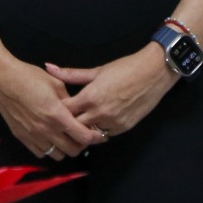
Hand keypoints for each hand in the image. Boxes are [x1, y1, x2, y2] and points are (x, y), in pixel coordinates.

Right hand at [0, 53, 105, 159]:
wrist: (1, 79)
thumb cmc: (28, 76)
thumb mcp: (55, 83)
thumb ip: (69, 100)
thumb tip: (76, 110)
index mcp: (57, 115)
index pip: (83, 136)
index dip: (95, 137)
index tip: (98, 134)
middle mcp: (46, 129)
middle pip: (72, 150)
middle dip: (81, 144)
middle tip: (82, 135)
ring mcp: (33, 136)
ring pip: (57, 155)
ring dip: (65, 148)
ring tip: (65, 137)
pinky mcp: (22, 137)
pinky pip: (41, 153)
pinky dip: (49, 149)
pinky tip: (49, 138)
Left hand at [46, 49, 176, 139]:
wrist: (153, 74)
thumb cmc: (124, 68)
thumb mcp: (96, 70)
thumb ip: (71, 74)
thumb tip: (49, 67)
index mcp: (90, 97)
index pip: (64, 111)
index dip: (56, 111)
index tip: (52, 108)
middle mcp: (100, 113)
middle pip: (74, 127)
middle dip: (66, 124)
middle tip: (61, 121)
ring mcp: (113, 123)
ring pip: (90, 134)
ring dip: (83, 130)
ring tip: (77, 124)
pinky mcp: (124, 128)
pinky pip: (105, 134)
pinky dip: (98, 130)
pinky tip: (95, 123)